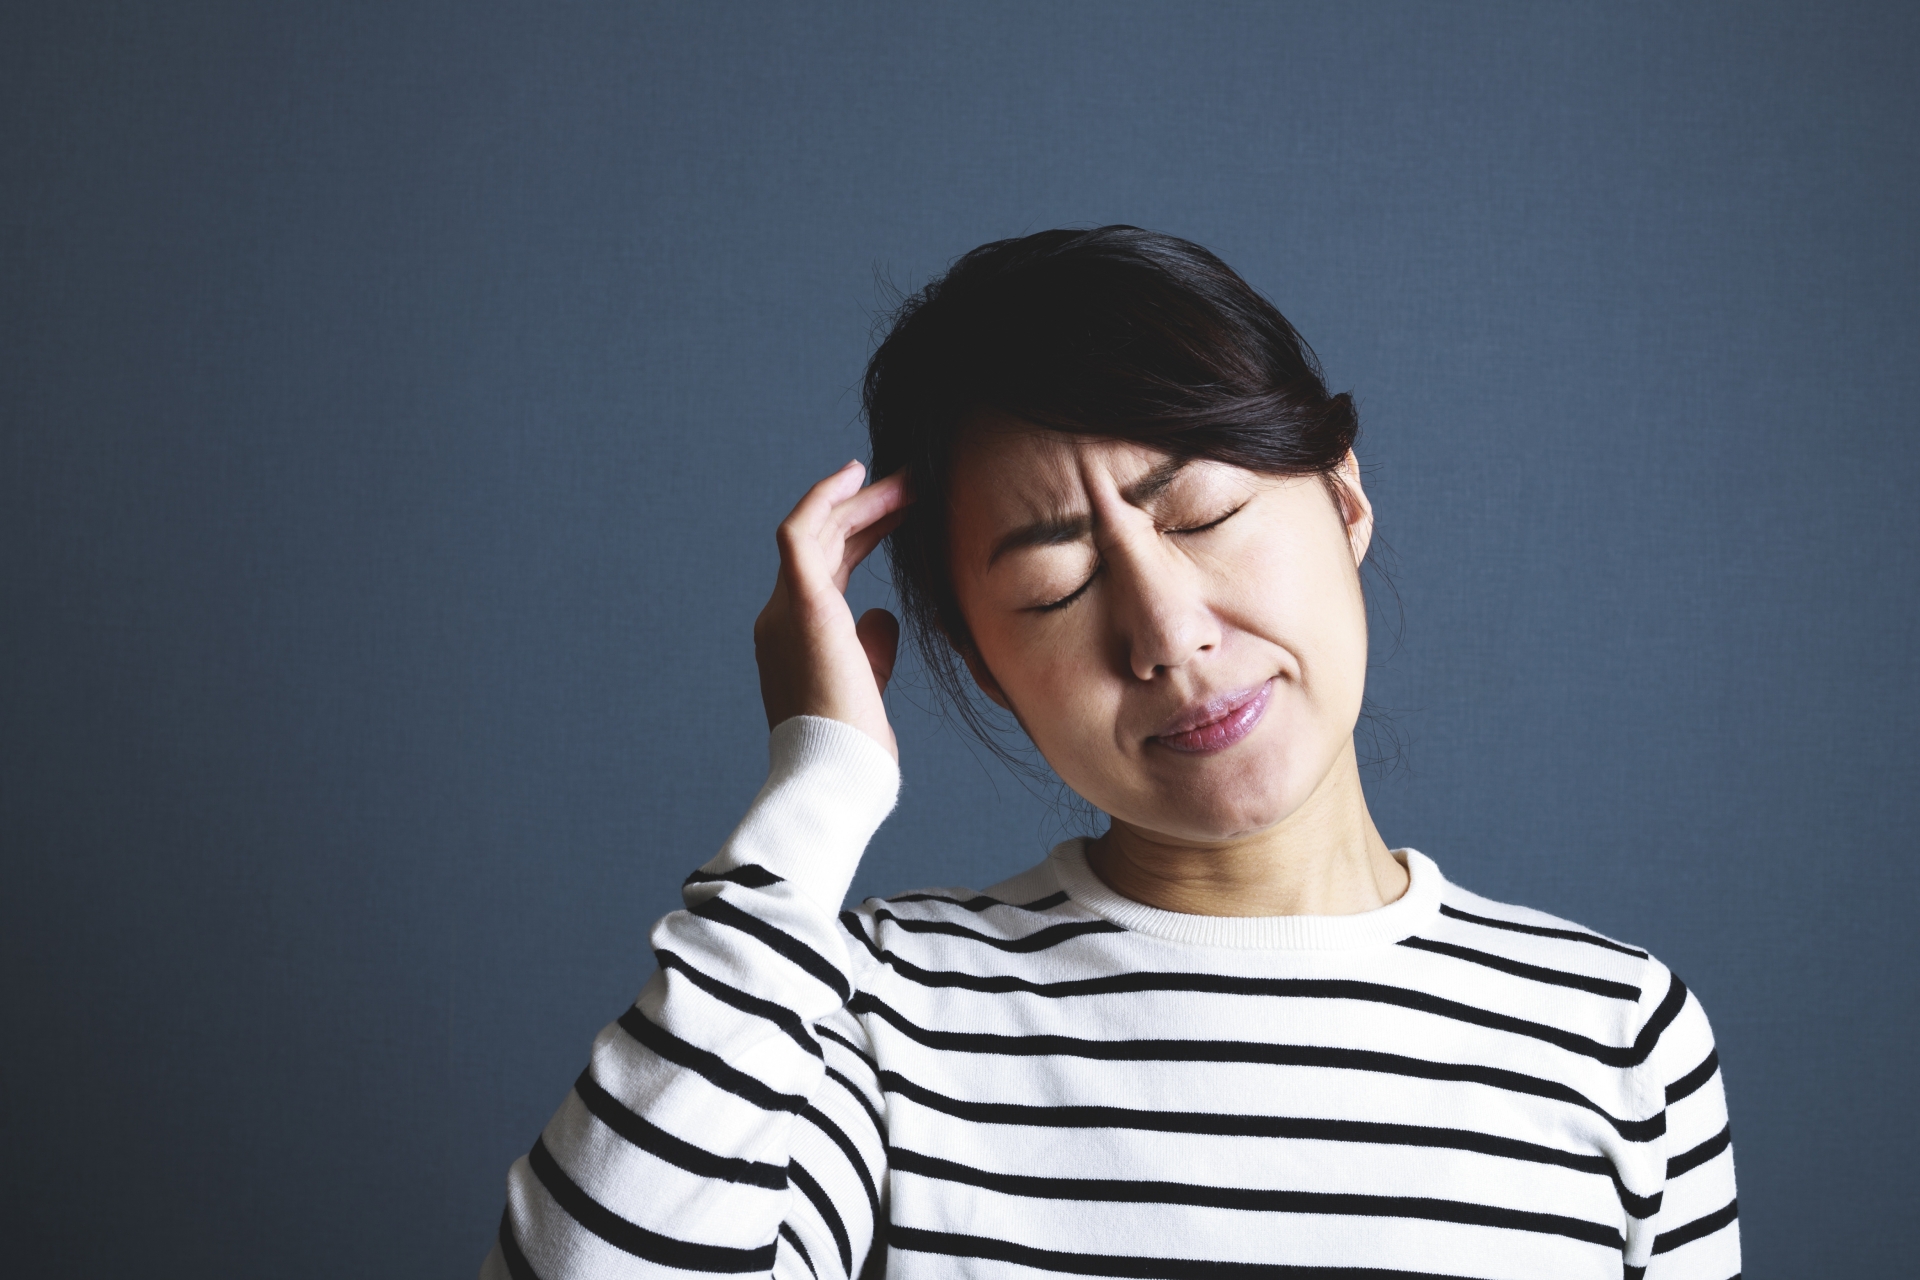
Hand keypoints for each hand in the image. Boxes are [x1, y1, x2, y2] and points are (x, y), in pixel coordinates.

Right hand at [753, 461, 910, 758]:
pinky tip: (858, 475)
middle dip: (867, 511)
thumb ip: (871, 647)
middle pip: (823, 546)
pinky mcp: (799, 602)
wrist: (835, 772)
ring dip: (861, 500)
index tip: (900, 515)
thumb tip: (882, 616)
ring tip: (908, 479)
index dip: (862, 537)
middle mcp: (780, 617)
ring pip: (816, 532)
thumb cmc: (853, 746)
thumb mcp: (867, 686)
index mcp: (796, 638)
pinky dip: (826, 499)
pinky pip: (802, 532)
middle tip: (913, 486)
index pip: (827, 571)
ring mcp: (783, 608)